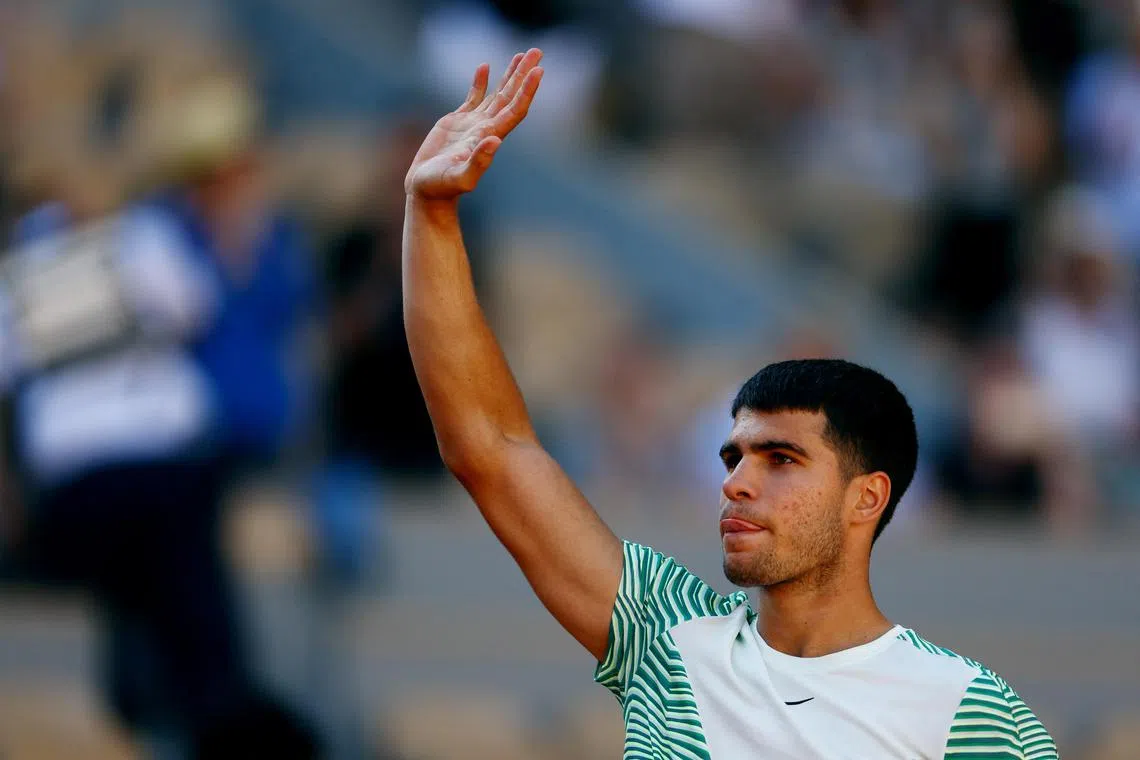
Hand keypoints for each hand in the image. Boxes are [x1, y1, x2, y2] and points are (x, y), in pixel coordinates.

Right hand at [405, 49, 543, 199]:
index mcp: (490, 137)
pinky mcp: (457, 123)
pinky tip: (485, 66)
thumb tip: (495, 141)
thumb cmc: (442, 188)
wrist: (426, 191)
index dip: (527, 91)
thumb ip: (478, 162)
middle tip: (538, 52)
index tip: (539, 71)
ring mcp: (473, 124)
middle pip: (511, 96)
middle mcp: (486, 128)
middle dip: (524, 74)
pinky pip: (473, 97)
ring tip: (522, 54)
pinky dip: (480, 82)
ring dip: (509, 75)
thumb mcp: (460, 177)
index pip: (515, 110)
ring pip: (496, 94)